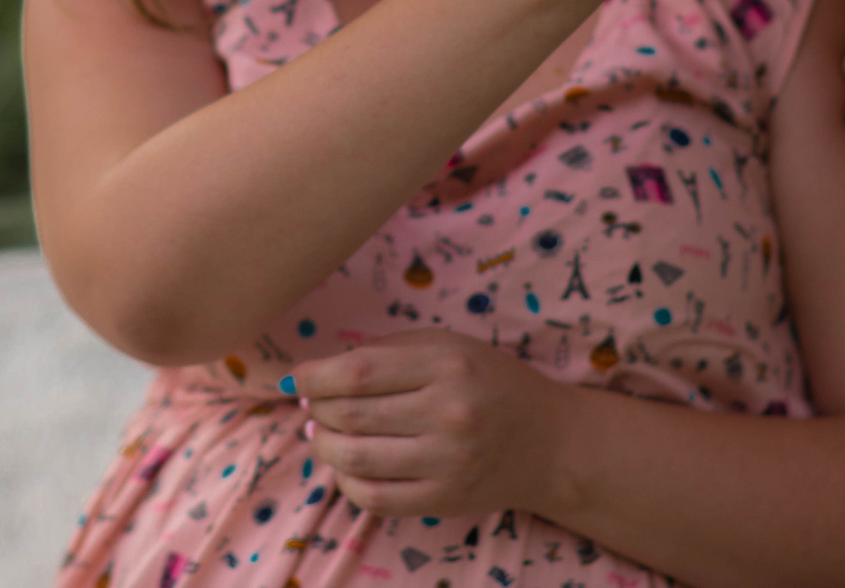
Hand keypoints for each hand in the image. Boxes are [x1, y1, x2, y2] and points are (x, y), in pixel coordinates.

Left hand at [289, 330, 565, 517]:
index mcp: (447, 364)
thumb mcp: (447, 345)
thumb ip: (386, 351)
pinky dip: (347, 482)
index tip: (296, 378)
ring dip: (325, 446)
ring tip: (323, 434)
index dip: (313, 376)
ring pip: (356, 459)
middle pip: (351, 415)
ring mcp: (448, 462)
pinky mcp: (445, 500)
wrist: (548, 442)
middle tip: (310, 404)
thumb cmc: (488, 382)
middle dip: (316, 409)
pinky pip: (375, 498)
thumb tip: (318, 374)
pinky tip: (347, 466)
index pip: (358, 371)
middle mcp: (449, 413)